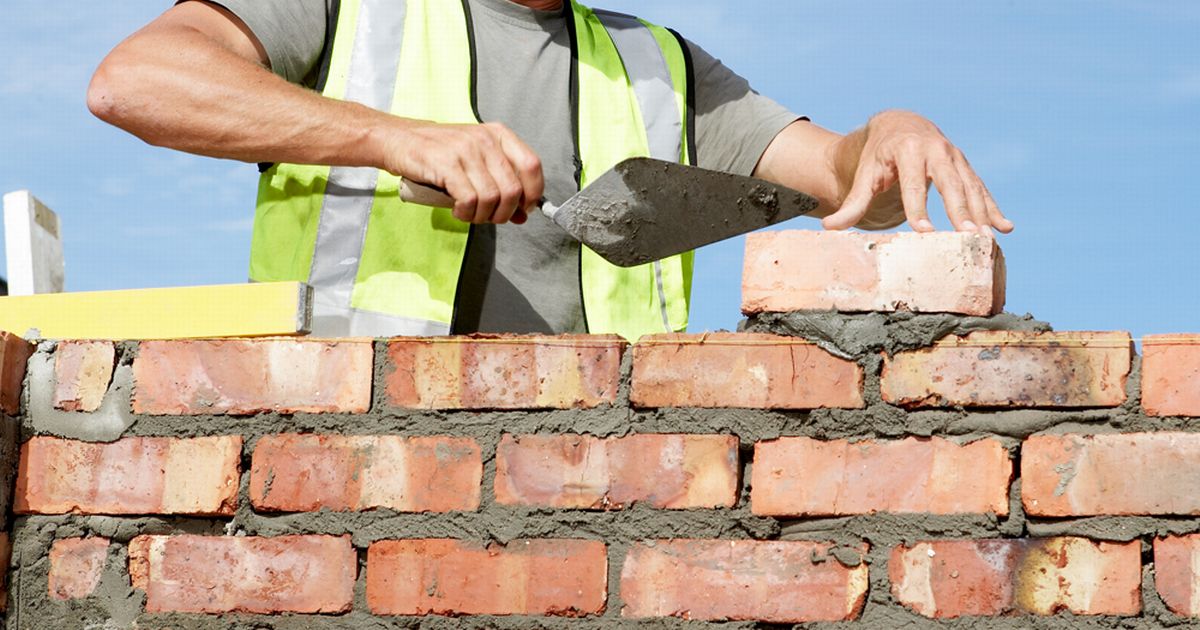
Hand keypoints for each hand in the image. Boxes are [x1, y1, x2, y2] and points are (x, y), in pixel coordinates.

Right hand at [377, 120, 543, 224]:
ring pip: (492, 198)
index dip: (532, 194)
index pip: (532, 166)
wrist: (399, 140)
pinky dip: (466, 213)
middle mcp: (486, 139)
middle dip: (504, 213)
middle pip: (513, 189)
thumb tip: (522, 214)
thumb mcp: (476, 160)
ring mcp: (466, 150)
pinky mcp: (447, 164)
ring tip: (470, 213)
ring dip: (482, 216)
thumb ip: (501, 183)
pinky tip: (458, 210)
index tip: (523, 209)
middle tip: (489, 216)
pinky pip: (470, 200)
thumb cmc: (438, 152)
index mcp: (499, 135)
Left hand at [821, 110, 1013, 234]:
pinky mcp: (965, 167)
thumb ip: (852, 203)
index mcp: (908, 151)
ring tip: (988, 240)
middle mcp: (936, 151)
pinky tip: (1006, 228)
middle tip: (968, 237)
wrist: (901, 125)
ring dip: (982, 213)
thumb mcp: (865, 174)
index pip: (914, 184)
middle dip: (960, 212)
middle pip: (950, 185)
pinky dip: (993, 208)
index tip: (925, 232)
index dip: (919, 209)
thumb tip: (828, 228)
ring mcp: (955, 158)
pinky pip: (981, 189)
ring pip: (971, 187)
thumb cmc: (879, 155)